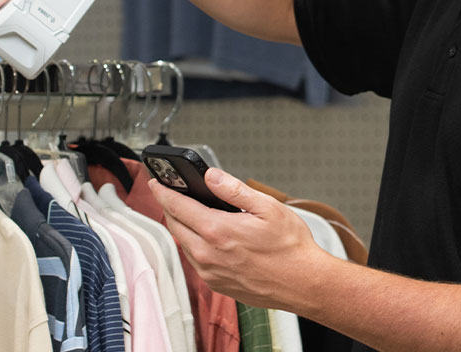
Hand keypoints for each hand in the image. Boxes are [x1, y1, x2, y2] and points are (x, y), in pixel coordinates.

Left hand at [151, 167, 330, 309]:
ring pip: (183, 244)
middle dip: (170, 207)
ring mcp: (210, 273)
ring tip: (191, 213)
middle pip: (174, 225)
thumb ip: (234, 190)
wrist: (304, 284)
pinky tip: (208, 238)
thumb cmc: (291, 248)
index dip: (163, 191)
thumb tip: (211, 176)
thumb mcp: (267, 207)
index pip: (177, 206)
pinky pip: (195, 261)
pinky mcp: (216, 285)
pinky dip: (194, 245)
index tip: (156, 182)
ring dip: (182, 227)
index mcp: (217, 231)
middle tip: (172, 194)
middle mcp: (207, 255)